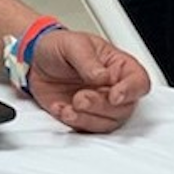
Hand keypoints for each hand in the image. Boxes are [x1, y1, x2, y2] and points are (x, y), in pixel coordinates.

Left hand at [25, 27, 151, 133]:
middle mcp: (113, 88)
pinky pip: (85, 128)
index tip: (114, 96)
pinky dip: (72, 122)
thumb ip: (89, 61)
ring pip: (107, 123)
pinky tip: (60, 109)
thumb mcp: (73, 45)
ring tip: (69, 107)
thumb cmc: (59, 47)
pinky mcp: (83, 117)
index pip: (138, 82)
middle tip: (80, 98)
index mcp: (118, 67)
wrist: (35, 60)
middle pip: (124, 108)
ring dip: (87, 118)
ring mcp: (99, 105)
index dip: (131, 92)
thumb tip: (103, 77)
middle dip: (101, 106)